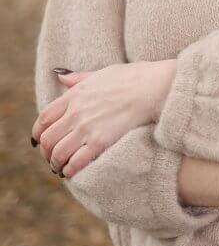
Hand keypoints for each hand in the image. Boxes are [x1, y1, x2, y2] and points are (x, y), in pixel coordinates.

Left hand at [31, 59, 176, 176]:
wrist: (153, 87)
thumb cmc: (133, 78)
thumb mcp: (101, 73)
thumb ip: (79, 78)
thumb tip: (61, 75)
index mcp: (74, 95)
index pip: (44, 118)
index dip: (38, 133)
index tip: (39, 141)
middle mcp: (76, 112)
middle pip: (47, 138)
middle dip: (46, 152)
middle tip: (51, 159)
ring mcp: (86, 127)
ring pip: (58, 153)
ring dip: (55, 164)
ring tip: (60, 168)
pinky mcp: (100, 141)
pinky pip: (76, 161)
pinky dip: (70, 170)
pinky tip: (71, 172)